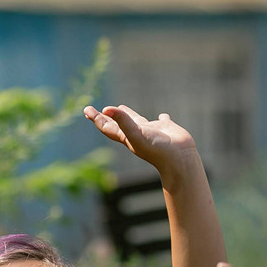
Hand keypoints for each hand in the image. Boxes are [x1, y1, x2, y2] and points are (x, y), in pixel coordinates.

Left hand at [83, 104, 197, 175]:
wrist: (179, 158)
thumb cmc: (156, 149)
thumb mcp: (136, 133)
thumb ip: (122, 121)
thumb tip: (106, 109)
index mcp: (127, 137)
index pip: (107, 126)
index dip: (96, 118)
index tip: (86, 109)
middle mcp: (137, 133)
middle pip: (118, 123)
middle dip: (107, 117)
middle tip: (96, 110)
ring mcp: (152, 131)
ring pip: (137, 121)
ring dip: (128, 115)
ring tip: (121, 108)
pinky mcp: (167, 128)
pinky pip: (162, 121)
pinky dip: (162, 117)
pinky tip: (162, 115)